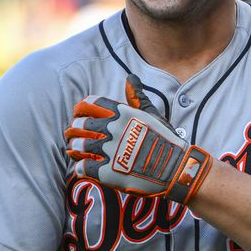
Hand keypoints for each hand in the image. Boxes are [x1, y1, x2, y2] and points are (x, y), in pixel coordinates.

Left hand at [66, 75, 212, 203]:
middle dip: (75, 127)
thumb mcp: (153, 114)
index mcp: (124, 114)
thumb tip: (130, 77)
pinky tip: (84, 167)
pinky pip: (83, 167)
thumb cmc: (167, 141)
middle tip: (74, 132)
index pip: (92, 103)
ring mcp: (110, 151)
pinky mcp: (108, 173)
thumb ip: (137, 97)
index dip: (82, 107)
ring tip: (76, 149)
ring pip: (79, 144)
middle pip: (82, 123)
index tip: (80, 112)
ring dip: (75, 146)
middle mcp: (115, 129)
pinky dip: (80, 167)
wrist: (176, 170)